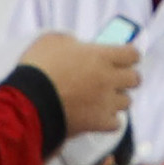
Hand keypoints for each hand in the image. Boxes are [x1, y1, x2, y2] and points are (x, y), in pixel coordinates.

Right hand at [22, 33, 140, 139]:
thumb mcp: (52, 41)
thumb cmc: (38, 68)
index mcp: (101, 56)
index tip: (123, 57)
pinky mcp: (98, 122)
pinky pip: (115, 123)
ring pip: (127, 102)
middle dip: (126, 78)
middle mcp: (109, 79)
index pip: (133, 54)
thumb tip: (77, 45)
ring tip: (101, 98)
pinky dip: (108, 120)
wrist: (29, 102)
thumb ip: (71, 41)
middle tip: (113, 78)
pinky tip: (97, 116)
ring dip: (116, 99)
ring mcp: (106, 102)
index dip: (128, 55)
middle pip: (135, 79)